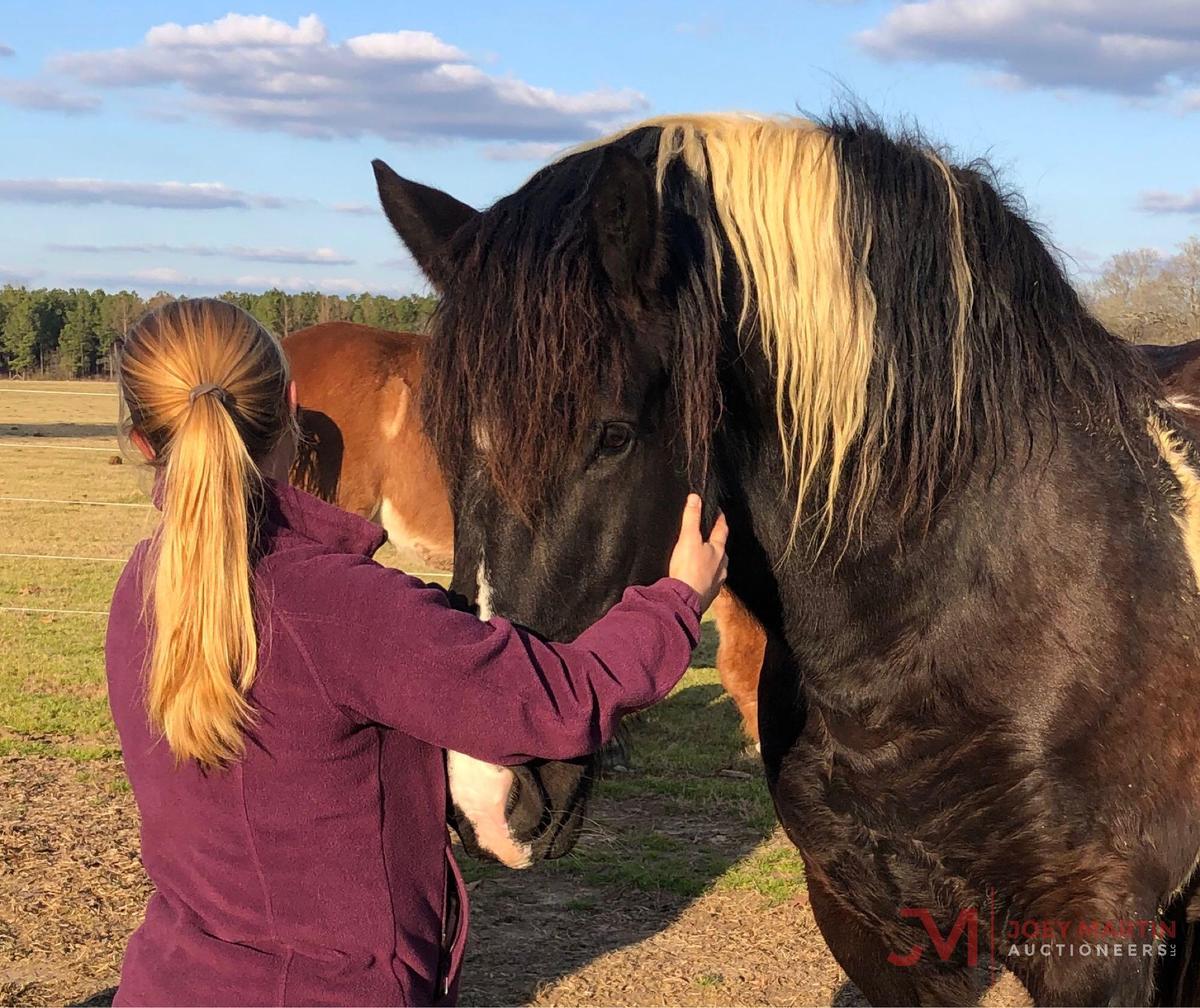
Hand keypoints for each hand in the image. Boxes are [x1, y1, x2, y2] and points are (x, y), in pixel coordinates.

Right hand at [668, 494, 728, 611]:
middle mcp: (721, 567)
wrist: (684, 600)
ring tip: (704, 558)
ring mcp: (716, 582)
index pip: (722, 530)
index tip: (719, 512)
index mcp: (719, 551)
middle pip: (721, 550)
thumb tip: (695, 497)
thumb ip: (691, 518)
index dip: (720, 520)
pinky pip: (709, 582)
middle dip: (717, 542)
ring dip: (712, 562)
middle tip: (711, 535)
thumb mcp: (688, 539)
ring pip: (717, 568)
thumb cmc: (689, 569)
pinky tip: (698, 578)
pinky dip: (705, 577)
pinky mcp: (708, 595)